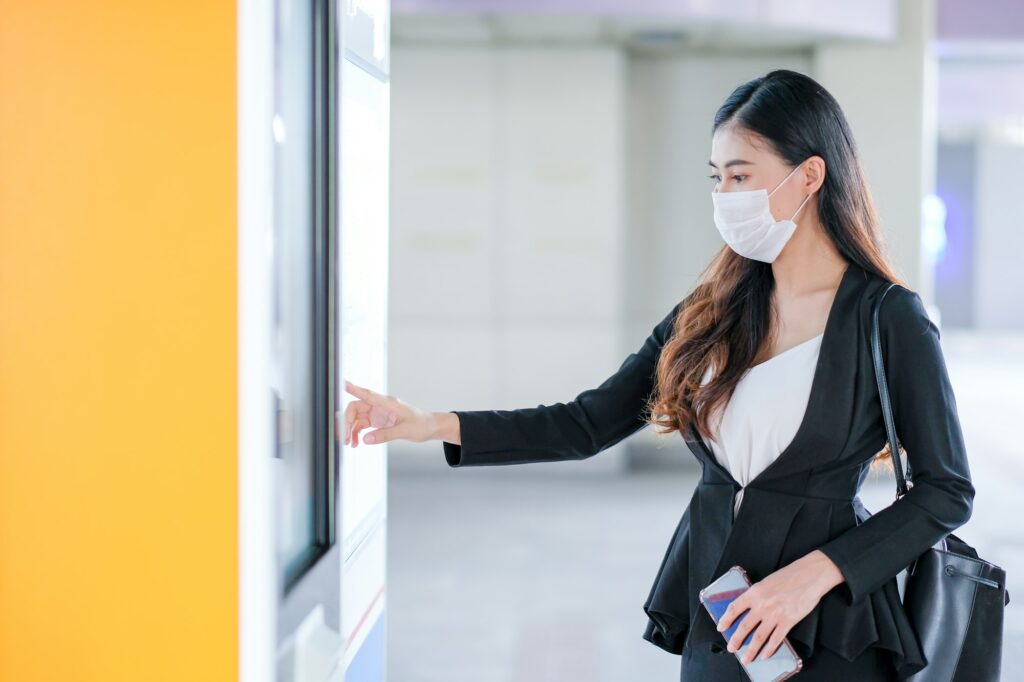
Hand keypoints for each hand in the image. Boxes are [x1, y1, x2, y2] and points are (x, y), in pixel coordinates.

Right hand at [342, 380, 438, 446]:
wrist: (430, 427)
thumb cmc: (421, 425)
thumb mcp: (405, 431)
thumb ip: (385, 435)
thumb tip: (365, 439)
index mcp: (388, 403)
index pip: (367, 394)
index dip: (354, 389)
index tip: (342, 384)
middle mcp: (380, 406)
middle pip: (356, 408)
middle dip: (347, 422)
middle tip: (345, 438)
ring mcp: (378, 413)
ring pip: (357, 418)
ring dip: (350, 430)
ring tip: (350, 444)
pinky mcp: (378, 421)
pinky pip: (362, 425)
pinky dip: (357, 433)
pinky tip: (357, 443)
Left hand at [715, 550, 844, 664]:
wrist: (810, 575)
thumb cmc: (789, 576)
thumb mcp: (766, 582)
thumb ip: (757, 595)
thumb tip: (748, 609)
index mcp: (754, 592)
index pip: (734, 608)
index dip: (726, 619)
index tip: (721, 628)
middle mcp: (762, 605)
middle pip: (745, 626)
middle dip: (736, 640)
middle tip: (732, 648)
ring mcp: (775, 614)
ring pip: (759, 637)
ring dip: (751, 650)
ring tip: (746, 658)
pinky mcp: (788, 621)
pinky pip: (776, 639)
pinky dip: (769, 649)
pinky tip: (765, 655)